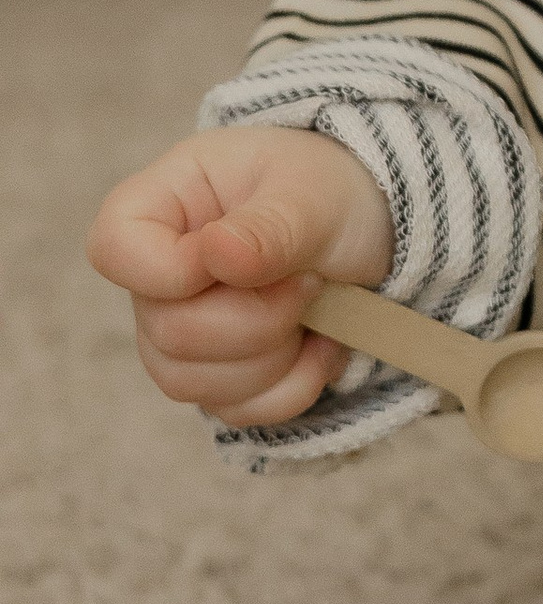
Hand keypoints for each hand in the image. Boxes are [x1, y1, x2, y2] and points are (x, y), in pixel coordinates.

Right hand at [87, 127, 393, 428]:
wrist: (368, 231)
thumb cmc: (325, 192)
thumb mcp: (312, 195)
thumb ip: (270, 226)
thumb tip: (217, 256)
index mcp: (162, 205)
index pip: (113, 249)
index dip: (172, 271)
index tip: (239, 258)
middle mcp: (156, 276)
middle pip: (167, 332)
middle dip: (257, 318)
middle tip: (310, 281)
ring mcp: (177, 332)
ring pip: (192, 384)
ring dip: (276, 355)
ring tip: (315, 308)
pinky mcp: (213, 378)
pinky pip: (234, 411)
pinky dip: (293, 385)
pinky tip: (319, 343)